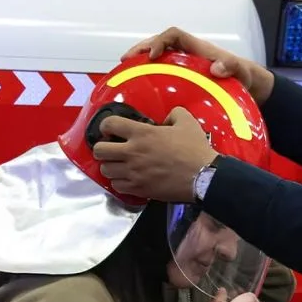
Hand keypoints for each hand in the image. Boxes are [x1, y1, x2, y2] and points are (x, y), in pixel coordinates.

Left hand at [93, 108, 216, 203]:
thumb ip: (173, 113)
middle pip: (99, 150)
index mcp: (142, 133)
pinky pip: (116, 186)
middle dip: (102, 148)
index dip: (106, 125)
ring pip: (105, 170)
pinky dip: (119, 182)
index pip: (109, 124)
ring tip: (119, 165)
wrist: (203, 176)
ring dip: (110, 166)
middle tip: (111, 148)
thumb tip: (165, 119)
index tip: (111, 129)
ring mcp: (133, 173)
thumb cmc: (194, 149)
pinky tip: (127, 178)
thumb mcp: (186, 121)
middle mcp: (132, 153)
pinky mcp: (138, 188)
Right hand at [124, 27, 275, 104]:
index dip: (160, 41)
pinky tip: (138, 89)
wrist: (249, 86)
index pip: (174, 34)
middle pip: (159, 43)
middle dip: (141, 48)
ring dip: (140, 60)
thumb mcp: (241, 72)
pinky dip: (148, 75)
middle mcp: (187, 54)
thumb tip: (215, 68)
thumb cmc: (244, 77)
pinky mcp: (182, 78)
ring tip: (124, 71)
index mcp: (197, 49)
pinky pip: (161, 72)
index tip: (152, 55)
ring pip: (158, 56)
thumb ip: (231, 67)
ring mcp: (184, 66)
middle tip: (125, 60)